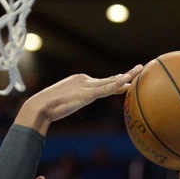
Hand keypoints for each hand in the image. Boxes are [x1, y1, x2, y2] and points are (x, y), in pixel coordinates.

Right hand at [16, 65, 142, 134]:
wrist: (41, 106)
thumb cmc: (47, 108)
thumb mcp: (62, 103)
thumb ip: (70, 102)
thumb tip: (66, 107)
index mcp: (78, 81)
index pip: (101, 82)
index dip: (115, 82)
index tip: (125, 82)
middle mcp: (84, 79)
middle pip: (109, 79)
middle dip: (124, 76)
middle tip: (138, 70)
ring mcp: (86, 85)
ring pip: (111, 81)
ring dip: (126, 76)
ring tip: (139, 71)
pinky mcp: (88, 93)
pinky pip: (106, 89)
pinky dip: (117, 85)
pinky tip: (127, 81)